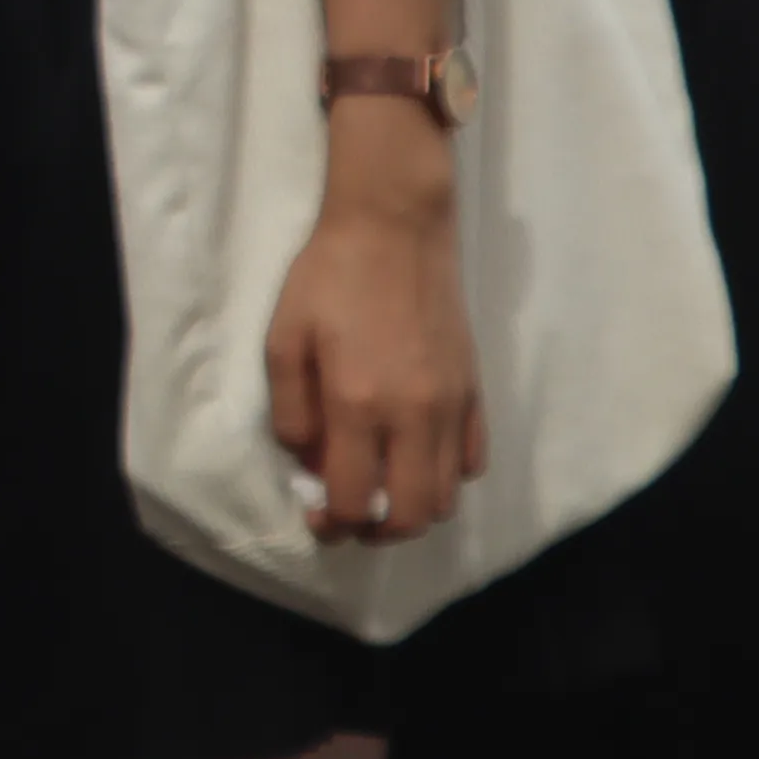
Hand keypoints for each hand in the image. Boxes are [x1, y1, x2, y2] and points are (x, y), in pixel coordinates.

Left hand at [263, 108, 484, 542]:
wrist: (394, 228)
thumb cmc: (328, 277)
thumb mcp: (283, 339)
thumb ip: (290, 410)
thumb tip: (305, 461)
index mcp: (358, 405)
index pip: (355, 501)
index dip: (333, 525)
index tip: (318, 519)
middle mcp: (413, 416)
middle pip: (411, 516)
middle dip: (378, 531)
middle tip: (351, 515)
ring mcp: (452, 406)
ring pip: (446, 496)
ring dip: (413, 509)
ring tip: (382, 491)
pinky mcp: (475, 391)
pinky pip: (471, 461)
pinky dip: (445, 476)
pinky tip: (416, 457)